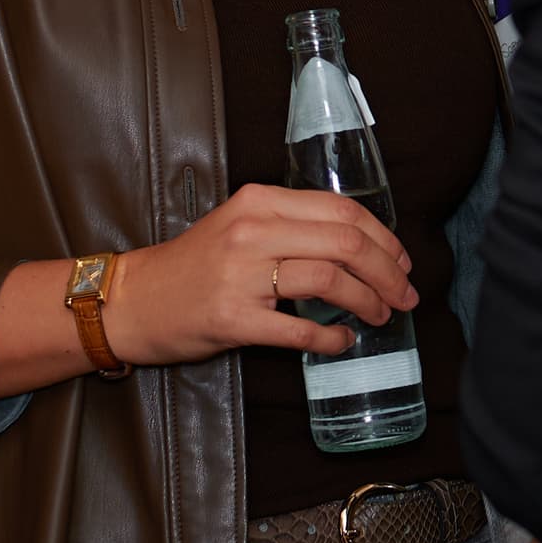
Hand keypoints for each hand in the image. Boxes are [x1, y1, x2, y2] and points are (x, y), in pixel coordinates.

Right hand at [100, 183, 420, 368]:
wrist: (136, 301)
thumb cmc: (193, 266)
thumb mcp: (240, 225)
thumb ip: (291, 226)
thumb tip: (359, 245)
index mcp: (259, 201)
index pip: (342, 210)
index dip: (384, 237)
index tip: (402, 260)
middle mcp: (253, 231)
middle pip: (346, 242)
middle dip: (388, 271)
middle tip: (405, 295)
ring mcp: (242, 275)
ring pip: (331, 281)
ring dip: (369, 301)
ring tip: (381, 315)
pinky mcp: (234, 319)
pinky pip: (301, 331)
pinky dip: (332, 339)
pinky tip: (343, 342)